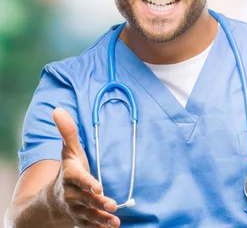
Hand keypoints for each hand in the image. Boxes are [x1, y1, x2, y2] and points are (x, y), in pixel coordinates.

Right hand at [50, 108, 120, 227]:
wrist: (51, 202)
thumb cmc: (67, 171)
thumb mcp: (68, 152)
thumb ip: (67, 133)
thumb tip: (58, 110)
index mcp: (70, 176)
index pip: (78, 179)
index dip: (87, 182)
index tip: (98, 185)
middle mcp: (71, 194)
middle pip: (85, 199)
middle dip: (97, 202)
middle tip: (112, 204)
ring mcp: (76, 209)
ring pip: (89, 215)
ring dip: (101, 218)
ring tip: (115, 221)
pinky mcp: (82, 220)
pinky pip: (90, 225)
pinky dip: (100, 227)